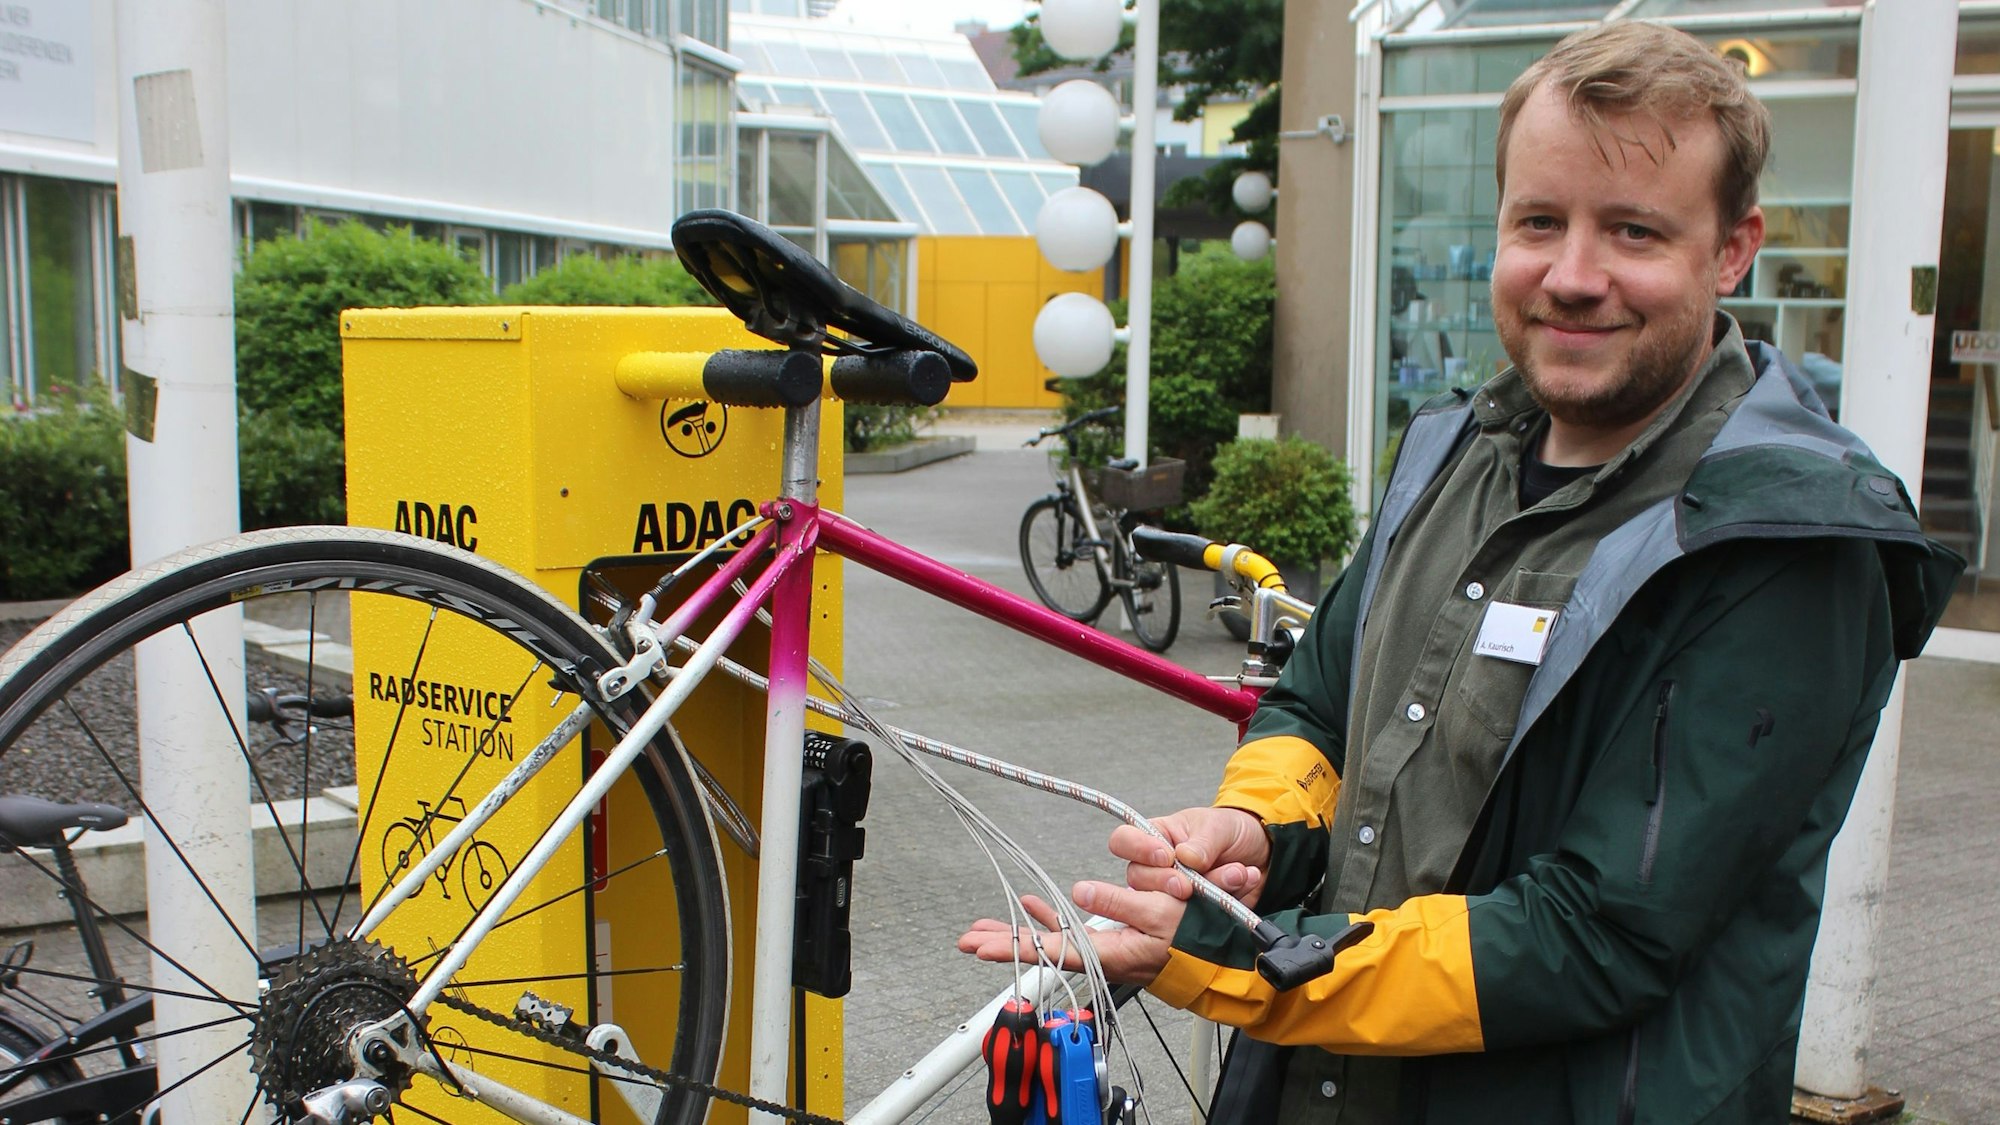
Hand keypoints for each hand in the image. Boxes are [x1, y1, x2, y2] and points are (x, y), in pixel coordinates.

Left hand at [956, 886, 1183, 985]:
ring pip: (1051, 941)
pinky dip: (1049, 918)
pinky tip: (1032, 905)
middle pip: (1042, 950)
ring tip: (985, 926)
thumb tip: (1079, 893)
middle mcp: (1100, 957)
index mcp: (1108, 955)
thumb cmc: (1200, 939)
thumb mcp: (1162, 916)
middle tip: (966, 939)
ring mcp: (1104, 950)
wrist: (1225, 959)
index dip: (1013, 948)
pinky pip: (1072, 931)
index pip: (1050, 952)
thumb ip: (1120, 905)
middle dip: (1002, 943)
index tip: (979, 947)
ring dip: (1018, 932)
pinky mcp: (1114, 940)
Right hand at [1111, 806, 1268, 908]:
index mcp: (1157, 837)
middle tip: (1189, 884)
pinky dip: (1223, 900)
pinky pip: (1195, 915)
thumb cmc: (1231, 831)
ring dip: (1205, 890)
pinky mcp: (1190, 913)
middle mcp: (1157, 866)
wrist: (1263, 854)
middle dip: (1167, 882)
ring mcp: (1171, 892)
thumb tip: (1185, 857)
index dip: (1137, 849)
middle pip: (1138, 878)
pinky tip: (1242, 882)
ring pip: (1165, 901)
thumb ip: (1203, 842)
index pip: (1124, 841)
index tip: (1166, 856)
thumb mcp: (1219, 827)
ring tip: (1235, 874)